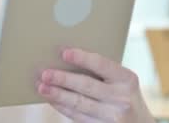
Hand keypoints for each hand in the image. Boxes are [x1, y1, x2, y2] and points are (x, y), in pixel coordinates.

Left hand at [36, 48, 153, 122]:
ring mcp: (113, 117)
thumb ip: (102, 72)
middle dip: (63, 79)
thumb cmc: (124, 95)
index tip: (64, 52)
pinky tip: (52, 100)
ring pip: (79, 104)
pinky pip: (78, 117)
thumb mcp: (122, 82)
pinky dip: (62, 107)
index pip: (102, 64)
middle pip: (87, 86)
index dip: (82, 58)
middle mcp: (122, 98)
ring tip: (41, 87)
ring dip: (57, 95)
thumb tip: (65, 59)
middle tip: (45, 73)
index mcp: (127, 79)